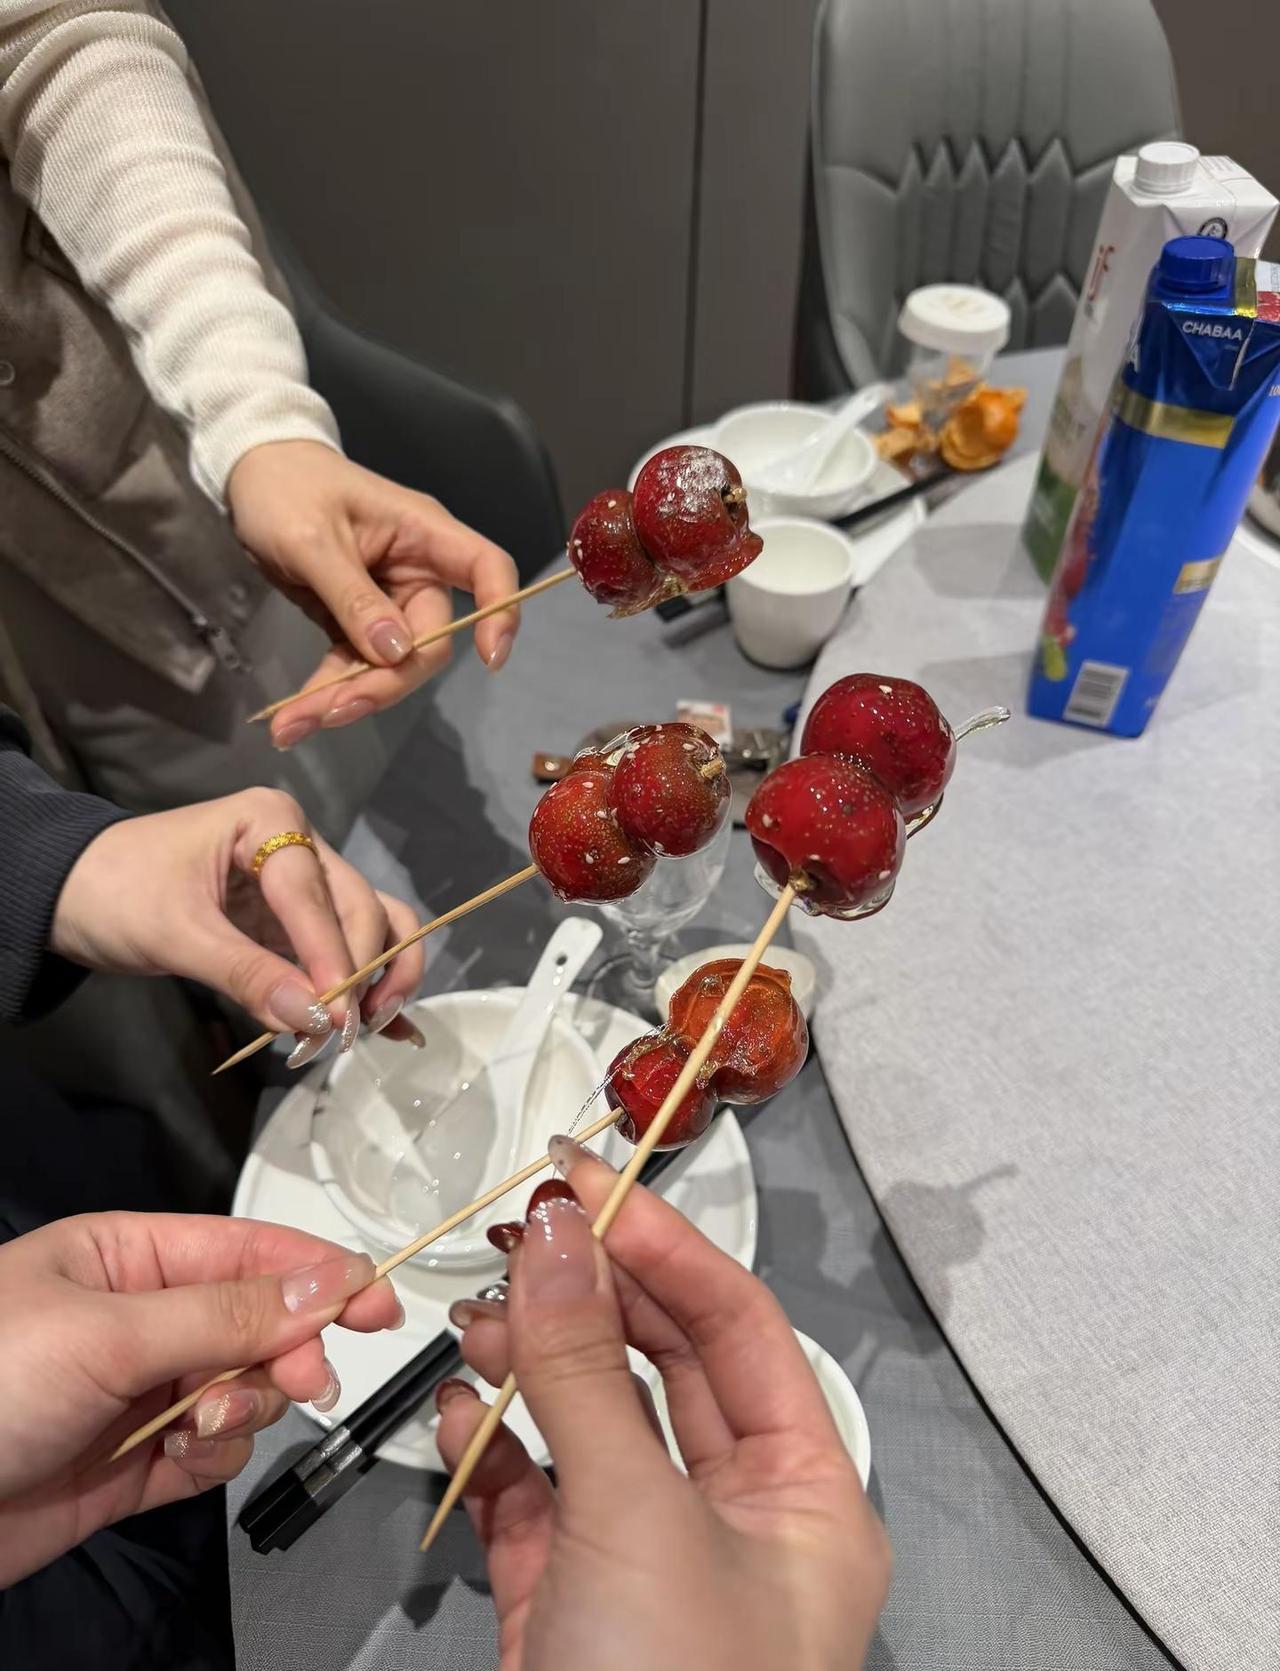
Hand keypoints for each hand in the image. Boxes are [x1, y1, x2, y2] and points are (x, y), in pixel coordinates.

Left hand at [0, 1211, 401, 1584]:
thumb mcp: (110, 1331)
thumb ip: (229, 1311)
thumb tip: (331, 1278)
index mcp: (127, 1256)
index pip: (248, 1248)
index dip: (319, 1269)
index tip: (380, 1300)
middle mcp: (140, 1317)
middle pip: (258, 1322)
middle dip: (286, 1350)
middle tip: (308, 1382)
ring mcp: (138, 1393)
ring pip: (243, 1389)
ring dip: (245, 1409)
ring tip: (204, 1428)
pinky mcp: (133, 1465)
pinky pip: (211, 1452)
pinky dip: (213, 1458)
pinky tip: (182, 1460)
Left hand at [51, 785, 424, 1061]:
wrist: (67, 892)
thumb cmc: (114, 893)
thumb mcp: (175, 935)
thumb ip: (246, 974)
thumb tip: (312, 1019)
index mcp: (272, 822)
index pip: (317, 897)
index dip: (335, 959)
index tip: (340, 1019)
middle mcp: (301, 845)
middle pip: (360, 908)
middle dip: (361, 971)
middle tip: (345, 1033)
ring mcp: (302, 884)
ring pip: (369, 925)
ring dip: (380, 975)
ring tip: (371, 1028)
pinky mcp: (292, 923)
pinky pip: (341, 951)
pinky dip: (365, 987)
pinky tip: (392, 1027)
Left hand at [226, 441, 520, 746]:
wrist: (250, 475)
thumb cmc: (287, 488)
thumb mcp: (312, 539)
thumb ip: (353, 595)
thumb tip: (395, 652)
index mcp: (424, 534)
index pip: (488, 570)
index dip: (500, 613)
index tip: (490, 660)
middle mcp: (415, 573)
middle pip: (430, 642)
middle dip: (385, 682)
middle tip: (330, 711)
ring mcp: (387, 602)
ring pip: (389, 666)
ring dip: (347, 699)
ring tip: (293, 724)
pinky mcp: (355, 623)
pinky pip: (353, 666)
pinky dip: (326, 692)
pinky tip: (293, 719)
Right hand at [438, 1142, 889, 1670]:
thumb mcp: (638, 1520)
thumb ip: (588, 1372)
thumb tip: (558, 1239)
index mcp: (805, 1496)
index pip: (739, 1325)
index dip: (664, 1245)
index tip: (592, 1184)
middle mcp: (734, 1519)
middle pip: (663, 1361)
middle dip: (590, 1293)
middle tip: (525, 1227)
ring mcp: (646, 1556)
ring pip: (590, 1417)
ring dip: (530, 1359)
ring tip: (478, 1314)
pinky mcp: (570, 1600)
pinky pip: (531, 1490)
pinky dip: (489, 1442)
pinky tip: (456, 1407)